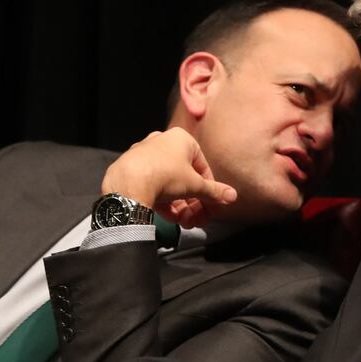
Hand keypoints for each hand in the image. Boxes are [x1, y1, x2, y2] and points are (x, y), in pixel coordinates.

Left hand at [101, 128, 236, 227]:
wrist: (128, 183)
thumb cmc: (165, 175)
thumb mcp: (196, 185)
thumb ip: (214, 191)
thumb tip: (232, 196)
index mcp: (181, 139)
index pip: (202, 167)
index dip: (209, 189)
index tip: (211, 204)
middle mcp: (162, 142)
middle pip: (185, 177)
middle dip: (193, 202)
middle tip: (197, 218)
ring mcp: (144, 156)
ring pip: (169, 184)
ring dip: (180, 205)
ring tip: (184, 222)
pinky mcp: (131, 170)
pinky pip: (153, 186)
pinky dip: (163, 202)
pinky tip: (170, 218)